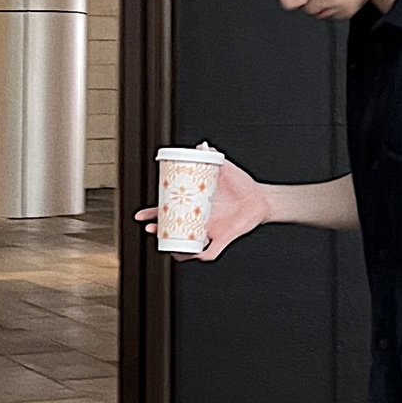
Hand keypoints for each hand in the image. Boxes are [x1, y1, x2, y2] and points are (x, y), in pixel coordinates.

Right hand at [138, 161, 273, 262]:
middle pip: (173, 228)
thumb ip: (212, 157)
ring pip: (187, 245)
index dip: (153, 214)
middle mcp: (199, 219)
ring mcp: (209, 231)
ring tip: (168, 244)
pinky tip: (194, 255)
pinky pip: (210, 252)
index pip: (169, 210)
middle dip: (158, 230)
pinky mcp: (223, 239)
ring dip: (176, 247)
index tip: (141, 215)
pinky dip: (202, 256)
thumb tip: (202, 146)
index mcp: (195, 205)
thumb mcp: (225, 169)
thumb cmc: (241, 185)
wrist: (260, 198)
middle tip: (150, 228)